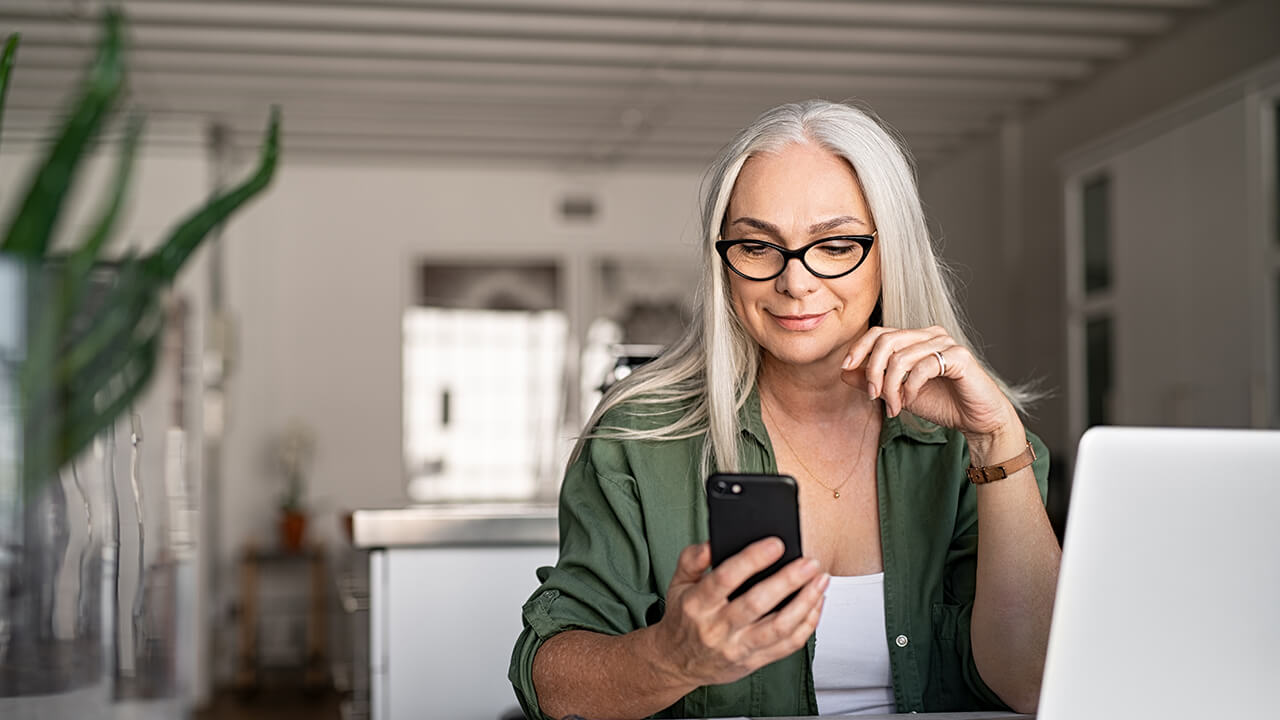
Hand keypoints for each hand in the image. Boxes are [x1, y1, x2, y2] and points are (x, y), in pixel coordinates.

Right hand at [651, 539, 827, 687]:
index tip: (776, 544)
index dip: (752, 560)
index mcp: (697, 604)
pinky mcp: (754, 662)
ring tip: (821, 580)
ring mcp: (737, 648)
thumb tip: (711, 542)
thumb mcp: (677, 583)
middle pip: (757, 603)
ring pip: (778, 627)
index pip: (725, 578)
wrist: (677, 663)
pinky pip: (787, 645)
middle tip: (809, 562)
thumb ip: (692, 559)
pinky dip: (807, 624)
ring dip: (805, 603)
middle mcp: (717, 628)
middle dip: (788, 581)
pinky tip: (816, 604)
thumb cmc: (683, 618)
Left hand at [840, 325, 1022, 456]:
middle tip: (873, 396)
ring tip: (895, 407)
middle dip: (873, 370)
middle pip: (887, 340)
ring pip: (902, 356)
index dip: (859, 348)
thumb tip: (845, 371)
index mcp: (916, 338)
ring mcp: (946, 343)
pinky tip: (910, 401)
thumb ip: (873, 381)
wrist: (976, 420)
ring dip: (892, 387)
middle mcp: (931, 335)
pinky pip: (923, 367)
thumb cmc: (942, 404)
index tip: (846, 368)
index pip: (879, 332)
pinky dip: (910, 387)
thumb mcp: (899, 393)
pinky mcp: (959, 357)